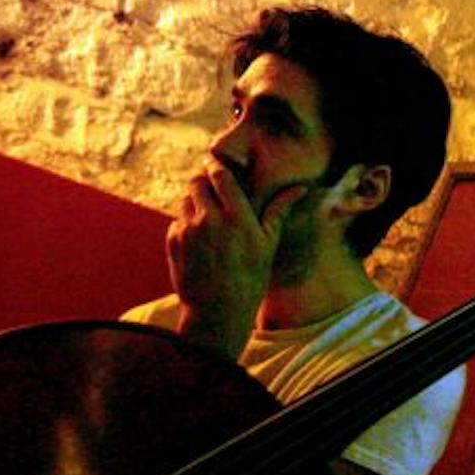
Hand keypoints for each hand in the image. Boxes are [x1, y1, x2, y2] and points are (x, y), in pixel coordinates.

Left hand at [164, 159, 308, 357]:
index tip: (217, 165)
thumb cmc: (250, 276)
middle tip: (211, 189)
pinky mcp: (173, 240)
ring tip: (207, 218)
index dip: (217, 167)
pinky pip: (177, 221)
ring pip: (185, 200)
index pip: (220, 176)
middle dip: (203, 182)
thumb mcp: (268, 242)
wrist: (218, 309)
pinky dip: (186, 224)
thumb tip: (300, 188)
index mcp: (237, 216)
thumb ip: (278, 210)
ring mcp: (188, 229)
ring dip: (194, 202)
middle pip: (197, 182)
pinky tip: (199, 241)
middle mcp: (210, 218)